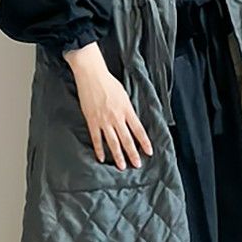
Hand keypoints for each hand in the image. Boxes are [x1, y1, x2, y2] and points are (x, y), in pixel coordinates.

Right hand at [63, 43, 153, 170]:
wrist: (92, 76)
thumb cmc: (109, 83)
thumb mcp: (124, 95)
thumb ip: (128, 110)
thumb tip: (131, 122)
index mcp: (127, 110)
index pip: (139, 130)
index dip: (144, 142)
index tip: (149, 152)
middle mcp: (117, 117)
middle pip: (127, 139)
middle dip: (133, 153)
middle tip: (137, 165)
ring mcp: (104, 120)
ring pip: (113, 142)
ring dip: (118, 155)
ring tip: (122, 166)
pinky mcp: (92, 120)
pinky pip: (96, 138)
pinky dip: (99, 149)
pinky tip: (102, 158)